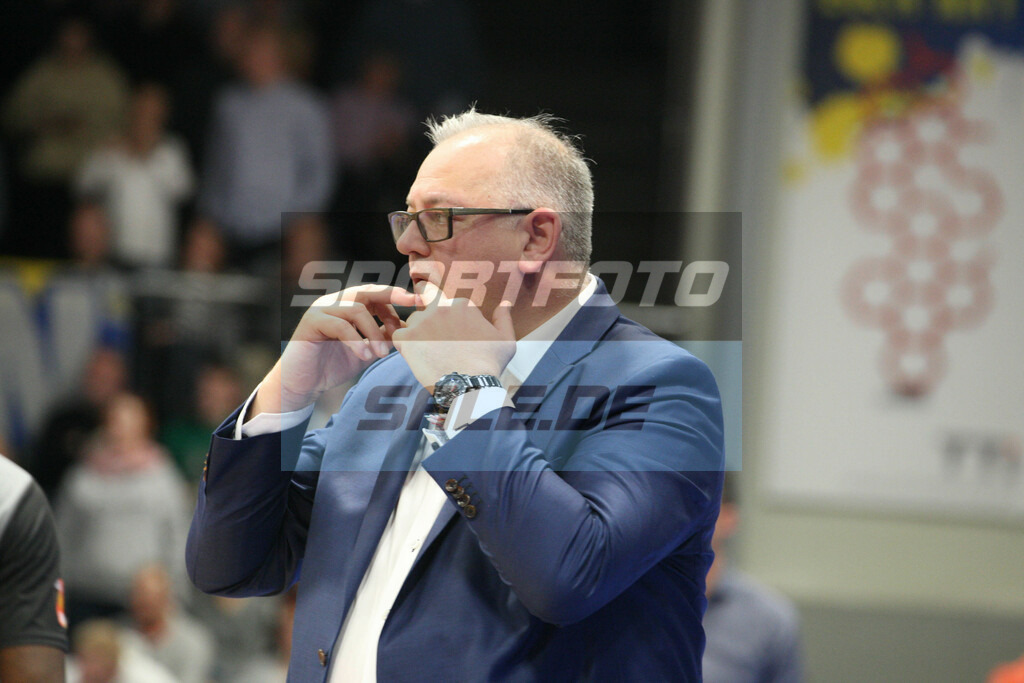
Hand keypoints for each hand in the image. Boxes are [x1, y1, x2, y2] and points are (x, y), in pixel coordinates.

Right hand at [252, 285, 416, 414]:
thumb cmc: (331, 366)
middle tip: (411, 305)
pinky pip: (339, 326)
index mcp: (347, 305)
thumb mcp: (364, 351)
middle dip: (391, 296)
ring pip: (356, 310)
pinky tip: (365, 356)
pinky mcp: (311, 322)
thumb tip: (406, 331)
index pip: (375, 294)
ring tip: (381, 354)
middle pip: (366, 291)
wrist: (302, 384)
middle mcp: (334, 302)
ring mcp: (321, 310)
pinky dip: (356, 341)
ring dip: (373, 332)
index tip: (417, 306)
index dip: (396, 298)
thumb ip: (380, 338)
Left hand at [391, 281, 515, 392]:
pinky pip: (398, 335)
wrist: (470, 387)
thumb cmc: (490, 365)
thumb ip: (504, 318)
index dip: (453, 316)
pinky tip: (415, 356)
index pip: (451, 302)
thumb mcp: (506, 341)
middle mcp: (440, 308)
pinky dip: (404, 345)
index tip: (455, 333)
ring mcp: (422, 322)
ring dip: (417, 332)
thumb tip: (505, 304)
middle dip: (426, 307)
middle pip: (426, 301)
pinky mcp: (407, 338)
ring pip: (412, 320)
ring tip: (428, 352)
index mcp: (462, 305)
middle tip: (430, 326)